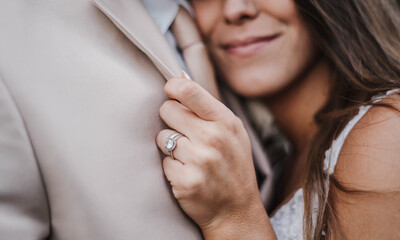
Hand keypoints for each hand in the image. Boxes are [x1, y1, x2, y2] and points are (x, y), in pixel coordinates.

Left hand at [156, 73, 267, 235]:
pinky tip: (188, 173)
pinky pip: (162, 161)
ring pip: (161, 137)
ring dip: (170, 146)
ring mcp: (198, 161)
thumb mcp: (232, 131)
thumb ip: (207, 107)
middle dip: (171, 119)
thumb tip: (180, 78)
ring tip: (190, 157)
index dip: (172, 87)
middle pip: (167, 110)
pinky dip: (171, 167)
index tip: (170, 91)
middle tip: (185, 132)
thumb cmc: (233, 165)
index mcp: (225, 121)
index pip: (188, 90)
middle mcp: (212, 138)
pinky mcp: (184, 181)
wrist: (236, 210)